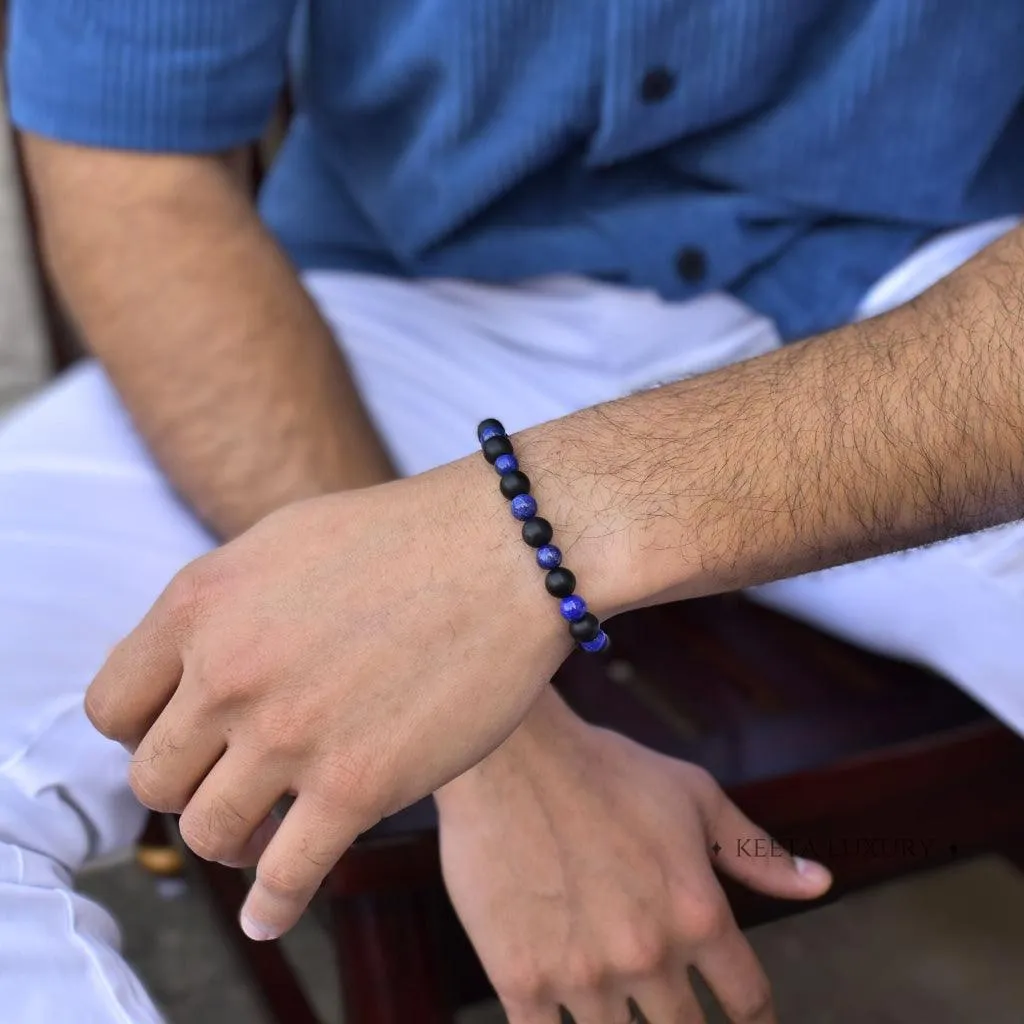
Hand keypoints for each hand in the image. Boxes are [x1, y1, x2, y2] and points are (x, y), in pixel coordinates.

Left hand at [85, 457, 577, 941]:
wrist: (506, 550)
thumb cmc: (405, 537)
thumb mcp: (281, 542)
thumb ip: (222, 608)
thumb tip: (192, 665)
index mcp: (200, 606)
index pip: (112, 708)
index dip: (142, 733)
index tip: (183, 742)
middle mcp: (230, 673)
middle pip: (154, 779)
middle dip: (190, 786)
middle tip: (231, 782)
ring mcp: (292, 734)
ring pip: (208, 833)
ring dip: (230, 842)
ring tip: (259, 836)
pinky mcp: (359, 785)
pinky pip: (286, 876)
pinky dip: (272, 906)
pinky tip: (271, 914)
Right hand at [437, 695, 831, 1023]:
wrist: (510, 756)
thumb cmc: (606, 768)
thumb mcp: (694, 796)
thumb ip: (755, 852)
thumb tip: (820, 884)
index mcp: (697, 914)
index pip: (747, 998)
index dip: (755, 1019)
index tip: (747, 1021)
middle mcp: (647, 956)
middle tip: (673, 1012)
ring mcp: (582, 975)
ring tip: (621, 1010)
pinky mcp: (520, 978)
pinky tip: (563, 1022)